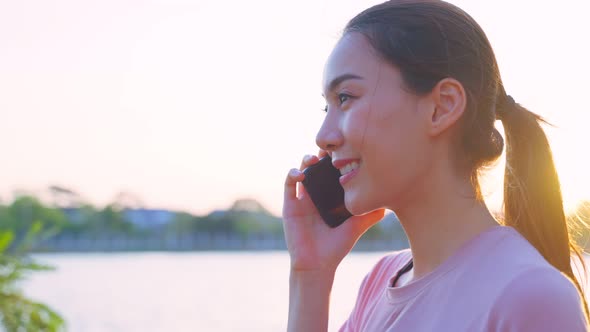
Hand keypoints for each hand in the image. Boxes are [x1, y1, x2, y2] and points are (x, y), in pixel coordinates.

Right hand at [282, 151, 384, 272]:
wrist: (317, 265)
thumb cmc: (336, 248)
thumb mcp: (356, 227)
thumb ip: (370, 215)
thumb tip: (389, 204)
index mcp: (330, 196)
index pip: (333, 171)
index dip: (336, 159)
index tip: (345, 150)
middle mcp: (316, 194)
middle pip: (317, 166)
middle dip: (322, 155)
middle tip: (329, 149)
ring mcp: (302, 198)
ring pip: (302, 170)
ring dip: (306, 160)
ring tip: (314, 159)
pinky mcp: (290, 204)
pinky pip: (288, 184)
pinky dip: (292, 174)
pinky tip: (301, 174)